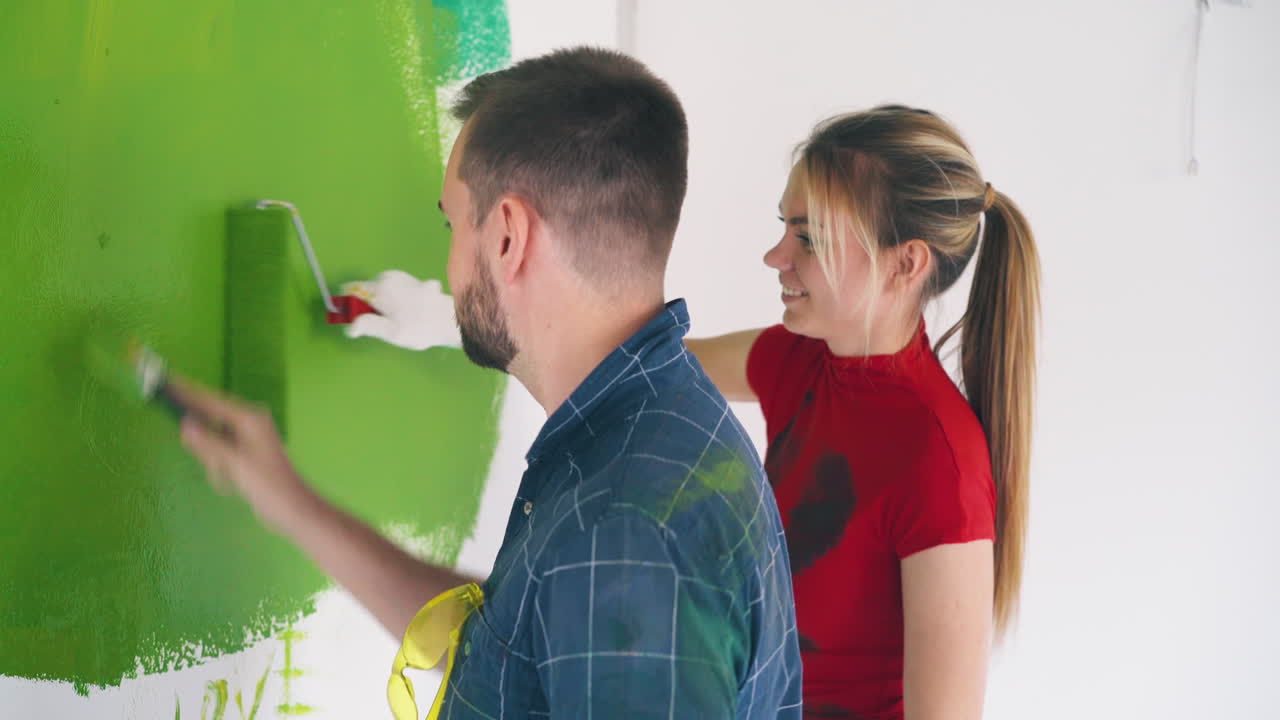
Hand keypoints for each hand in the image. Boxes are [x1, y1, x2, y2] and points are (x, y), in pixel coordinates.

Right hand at [170, 375, 311, 535]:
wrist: (292, 507)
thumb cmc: (267, 484)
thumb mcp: (235, 462)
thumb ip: (208, 442)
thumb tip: (185, 423)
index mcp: (249, 418)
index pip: (210, 400)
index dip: (186, 392)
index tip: (164, 382)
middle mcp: (248, 422)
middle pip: (208, 423)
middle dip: (207, 449)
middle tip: (222, 467)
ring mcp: (246, 438)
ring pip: (211, 443)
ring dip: (214, 463)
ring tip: (231, 479)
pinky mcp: (243, 454)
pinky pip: (218, 456)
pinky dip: (220, 470)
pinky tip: (232, 484)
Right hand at [341, 271, 461, 350]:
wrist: (453, 320)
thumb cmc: (421, 328)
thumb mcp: (391, 333)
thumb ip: (368, 326)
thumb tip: (350, 326)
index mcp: (380, 287)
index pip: (352, 291)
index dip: (352, 306)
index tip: (360, 319)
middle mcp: (390, 277)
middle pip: (368, 292)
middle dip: (372, 307)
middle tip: (388, 324)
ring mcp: (403, 277)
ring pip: (383, 292)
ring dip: (388, 305)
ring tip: (404, 319)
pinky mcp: (414, 280)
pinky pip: (398, 292)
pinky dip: (402, 301)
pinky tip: (415, 312)